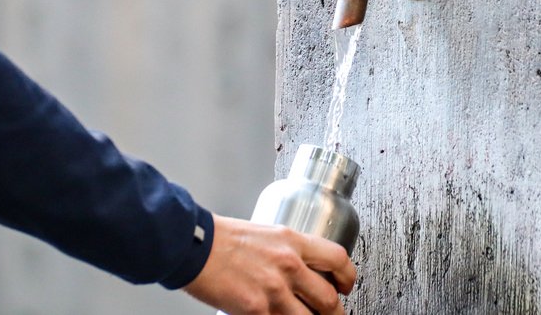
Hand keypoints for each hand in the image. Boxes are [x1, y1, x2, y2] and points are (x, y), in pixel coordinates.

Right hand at [183, 213, 356, 314]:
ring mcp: (275, 290)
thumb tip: (297, 270)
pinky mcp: (258, 310)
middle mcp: (289, 264)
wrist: (192, 246)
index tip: (346, 286)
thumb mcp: (263, 234)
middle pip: (329, 298)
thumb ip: (284, 251)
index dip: (348, 277)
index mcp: (292, 241)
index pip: (338, 258)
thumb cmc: (219, 238)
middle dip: (335, 313)